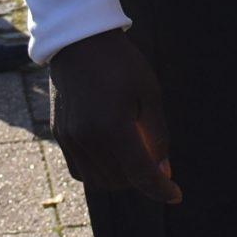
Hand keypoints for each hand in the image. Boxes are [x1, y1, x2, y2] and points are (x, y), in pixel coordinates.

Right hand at [49, 29, 179, 203]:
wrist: (80, 42)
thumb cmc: (122, 64)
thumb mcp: (150, 94)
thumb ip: (157, 135)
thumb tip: (164, 170)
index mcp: (113, 127)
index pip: (141, 174)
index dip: (161, 189)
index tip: (176, 194)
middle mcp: (88, 138)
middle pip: (120, 181)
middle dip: (141, 179)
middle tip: (154, 160)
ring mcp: (69, 139)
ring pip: (98, 181)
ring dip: (120, 178)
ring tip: (133, 156)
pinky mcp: (59, 136)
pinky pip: (80, 171)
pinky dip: (98, 172)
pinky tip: (111, 155)